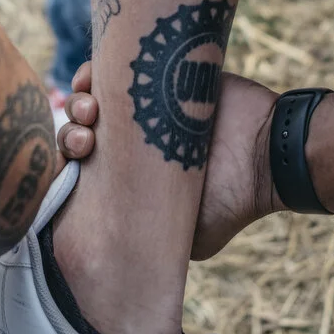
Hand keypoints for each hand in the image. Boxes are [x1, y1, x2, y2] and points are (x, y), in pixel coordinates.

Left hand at [56, 62, 282, 259]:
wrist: (267, 152)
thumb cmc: (232, 199)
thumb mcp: (190, 238)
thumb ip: (155, 243)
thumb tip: (122, 265)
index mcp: (130, 178)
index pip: (80, 173)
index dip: (66, 169)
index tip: (74, 167)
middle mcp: (132, 143)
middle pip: (77, 136)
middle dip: (71, 137)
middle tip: (85, 142)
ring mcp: (141, 107)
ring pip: (88, 100)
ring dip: (78, 104)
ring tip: (90, 111)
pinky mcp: (156, 75)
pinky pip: (109, 68)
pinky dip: (92, 72)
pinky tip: (91, 80)